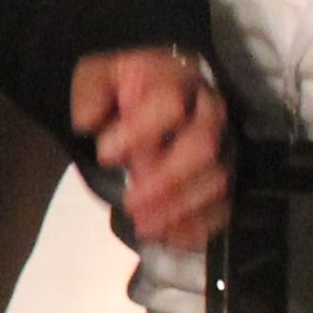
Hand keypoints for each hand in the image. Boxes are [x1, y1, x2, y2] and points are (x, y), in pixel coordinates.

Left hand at [70, 46, 231, 248]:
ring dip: (180, 209)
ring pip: (216, 180)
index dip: (139, 132)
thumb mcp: (98, 74)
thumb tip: (88, 121)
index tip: (105, 154)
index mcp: (178, 78)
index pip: (169, 103)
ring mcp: (224, 143)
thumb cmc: (125, 84)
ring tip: (144, 226)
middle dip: (166, 181)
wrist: (154, 90)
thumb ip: (90, 92)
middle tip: (130, 202)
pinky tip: (168, 237)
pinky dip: (198, 226)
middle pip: (202, 147)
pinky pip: (224, 205)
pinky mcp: (224, 173)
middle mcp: (210, 110)